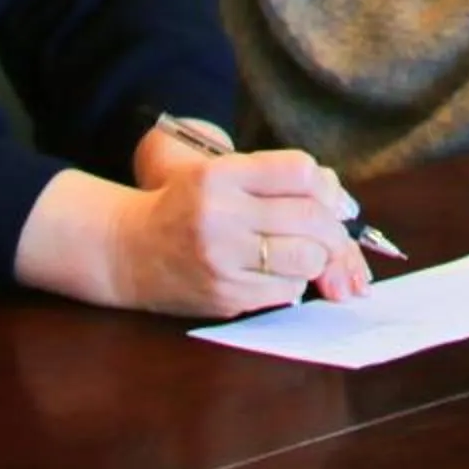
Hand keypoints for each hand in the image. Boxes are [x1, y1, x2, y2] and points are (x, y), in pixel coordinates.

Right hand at [22, 146, 371, 319]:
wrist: (127, 249)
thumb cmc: (185, 205)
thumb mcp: (221, 173)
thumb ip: (277, 178)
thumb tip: (341, 202)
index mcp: (219, 175)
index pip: (299, 171)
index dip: (328, 186)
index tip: (334, 200)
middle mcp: (220, 216)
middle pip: (311, 219)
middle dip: (334, 229)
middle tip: (333, 232)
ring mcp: (222, 260)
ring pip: (306, 259)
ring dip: (317, 257)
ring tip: (304, 252)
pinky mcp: (225, 296)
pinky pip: (287, 291)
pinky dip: (294, 281)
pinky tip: (277, 272)